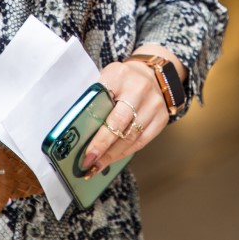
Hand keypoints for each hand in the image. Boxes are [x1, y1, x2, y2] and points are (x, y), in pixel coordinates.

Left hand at [81, 48, 182, 177]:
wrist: (153, 74)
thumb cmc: (123, 80)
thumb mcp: (107, 78)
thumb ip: (95, 97)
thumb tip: (76, 128)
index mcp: (120, 75)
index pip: (103, 101)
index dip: (91, 124)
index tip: (81, 144)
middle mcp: (139, 89)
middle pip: (119, 122)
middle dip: (101, 145)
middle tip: (88, 161)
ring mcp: (153, 104)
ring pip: (131, 136)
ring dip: (112, 154)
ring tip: (97, 165)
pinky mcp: (161, 118)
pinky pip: (142, 141)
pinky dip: (125, 153)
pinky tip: (113, 159)